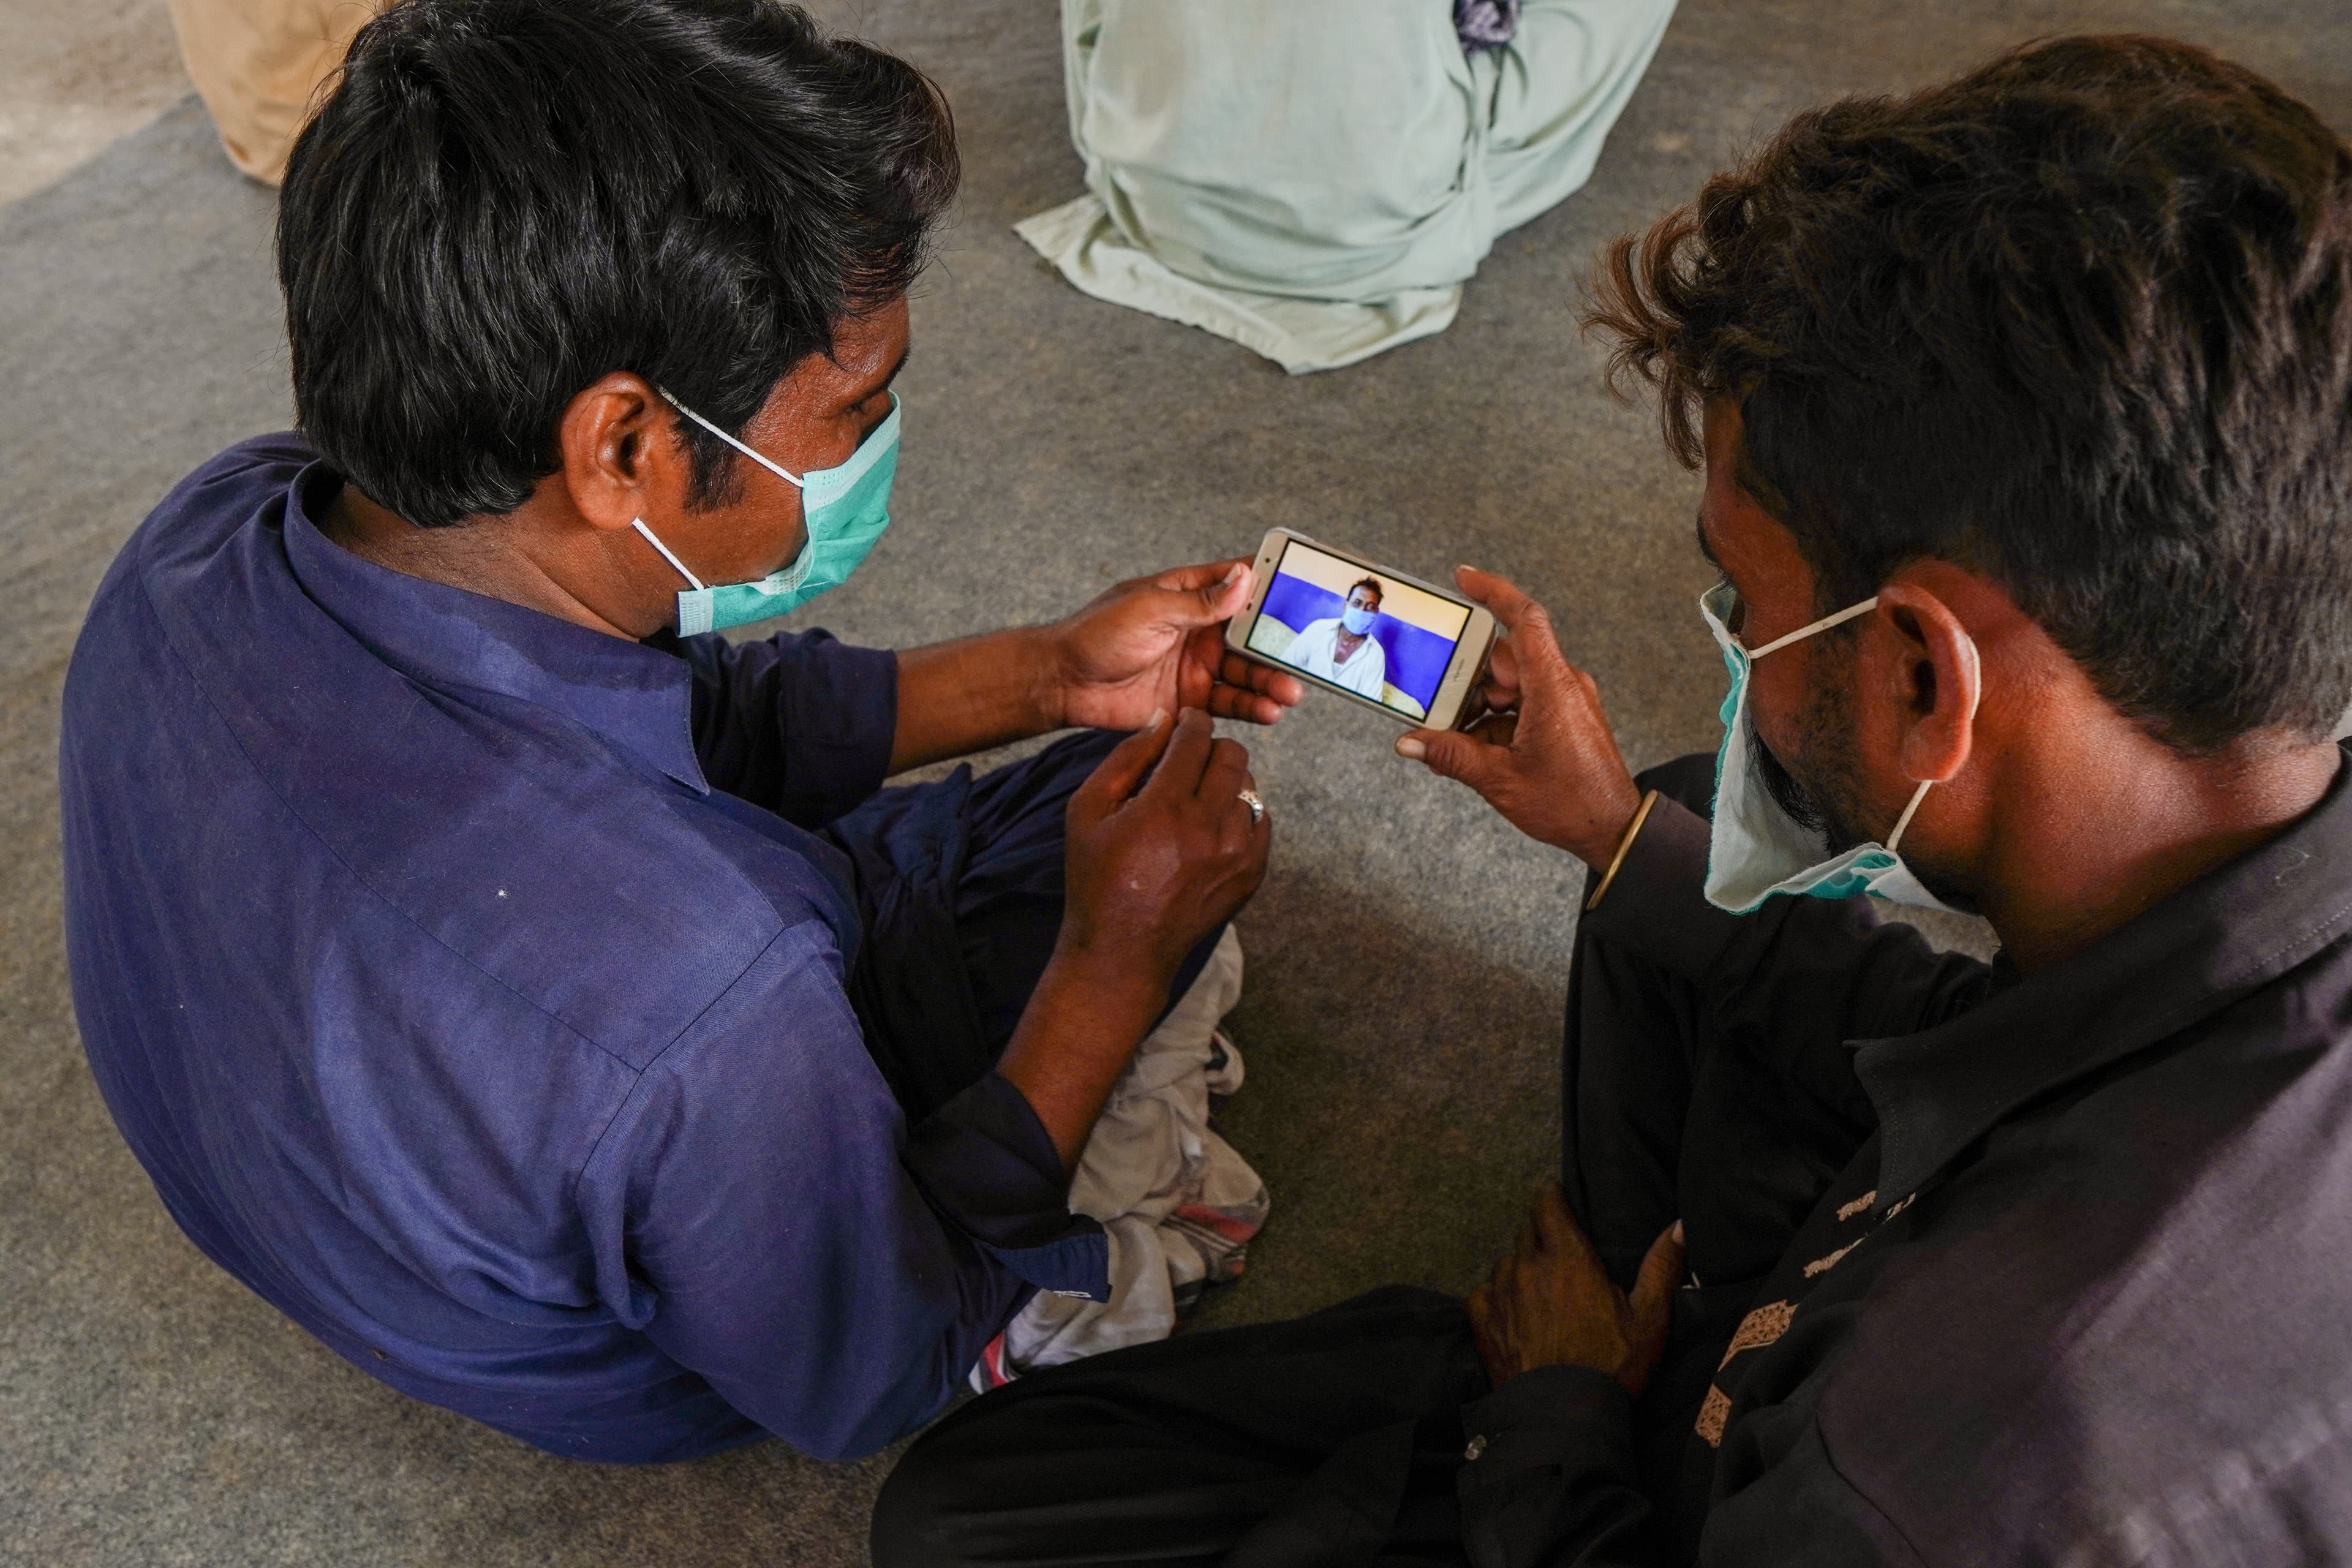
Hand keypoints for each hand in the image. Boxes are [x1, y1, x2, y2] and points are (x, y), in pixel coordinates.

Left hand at [1052, 560, 1306, 730]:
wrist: (1064, 683)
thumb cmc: (1097, 634)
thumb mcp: (1150, 609)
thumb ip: (1200, 602)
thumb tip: (1245, 577)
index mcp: (1189, 596)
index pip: (1239, 584)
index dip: (1272, 586)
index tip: (1308, 592)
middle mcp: (1199, 631)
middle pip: (1252, 637)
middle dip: (1279, 649)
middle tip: (1304, 661)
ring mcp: (1197, 667)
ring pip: (1246, 675)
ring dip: (1270, 684)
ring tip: (1289, 695)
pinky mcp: (1191, 701)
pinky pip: (1229, 705)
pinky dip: (1251, 709)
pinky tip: (1269, 713)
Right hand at [1059, 708, 1271, 985]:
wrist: (1122, 950)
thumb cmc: (1096, 878)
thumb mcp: (1087, 810)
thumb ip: (1125, 758)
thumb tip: (1162, 719)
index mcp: (1165, 808)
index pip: (1196, 738)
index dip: (1191, 722)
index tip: (1185, 722)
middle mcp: (1209, 828)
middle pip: (1232, 755)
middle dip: (1211, 747)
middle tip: (1190, 759)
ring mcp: (1237, 854)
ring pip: (1249, 787)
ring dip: (1226, 782)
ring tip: (1198, 797)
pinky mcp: (1252, 874)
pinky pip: (1262, 821)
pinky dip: (1241, 814)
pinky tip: (1213, 825)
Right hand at [1394, 567, 1643, 866]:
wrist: (1614, 830)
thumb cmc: (1571, 804)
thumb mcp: (1500, 779)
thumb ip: (1452, 755)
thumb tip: (1410, 742)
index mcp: (1551, 687)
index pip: (1524, 619)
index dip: (1494, 591)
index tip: (1463, 578)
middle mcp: (1563, 684)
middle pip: (1504, 658)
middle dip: (1467, 677)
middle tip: (1435, 697)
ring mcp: (1566, 700)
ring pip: (1511, 683)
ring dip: (1480, 703)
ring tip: (1454, 733)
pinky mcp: (1566, 717)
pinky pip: (1523, 703)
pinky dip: (1497, 718)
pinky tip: (1476, 746)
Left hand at [1468, 1188, 1684, 1395]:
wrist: (1562, 1415)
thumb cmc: (1612, 1366)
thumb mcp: (1649, 1317)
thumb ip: (1661, 1266)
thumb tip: (1679, 1226)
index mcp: (1568, 1258)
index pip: (1546, 1203)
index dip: (1551, 1197)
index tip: (1558, 1200)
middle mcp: (1528, 1266)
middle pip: (1527, 1231)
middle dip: (1542, 1235)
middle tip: (1561, 1256)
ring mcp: (1501, 1291)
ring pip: (1506, 1262)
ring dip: (1521, 1268)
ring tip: (1540, 1291)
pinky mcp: (1483, 1319)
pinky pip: (1485, 1292)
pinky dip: (1498, 1297)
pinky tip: (1514, 1313)